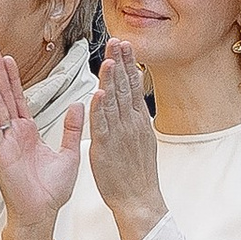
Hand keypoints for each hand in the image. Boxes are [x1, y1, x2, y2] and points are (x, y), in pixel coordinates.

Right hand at [0, 47, 85, 223]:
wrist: (43, 213)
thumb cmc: (53, 191)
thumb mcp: (69, 154)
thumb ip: (71, 129)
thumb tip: (79, 105)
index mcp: (28, 132)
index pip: (19, 98)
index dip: (13, 77)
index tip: (8, 57)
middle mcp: (14, 133)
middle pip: (4, 96)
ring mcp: (5, 142)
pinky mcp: (0, 153)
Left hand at [83, 37, 163, 239]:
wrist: (139, 199)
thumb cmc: (137, 172)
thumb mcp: (141, 137)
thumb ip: (135, 114)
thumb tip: (132, 95)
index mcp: (137, 120)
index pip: (133, 85)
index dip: (128, 63)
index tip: (125, 44)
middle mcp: (130, 123)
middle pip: (126, 88)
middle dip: (122, 63)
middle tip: (119, 40)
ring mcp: (120, 135)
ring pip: (115, 102)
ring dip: (112, 79)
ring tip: (110, 58)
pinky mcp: (106, 148)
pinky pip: (102, 125)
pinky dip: (100, 109)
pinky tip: (99, 93)